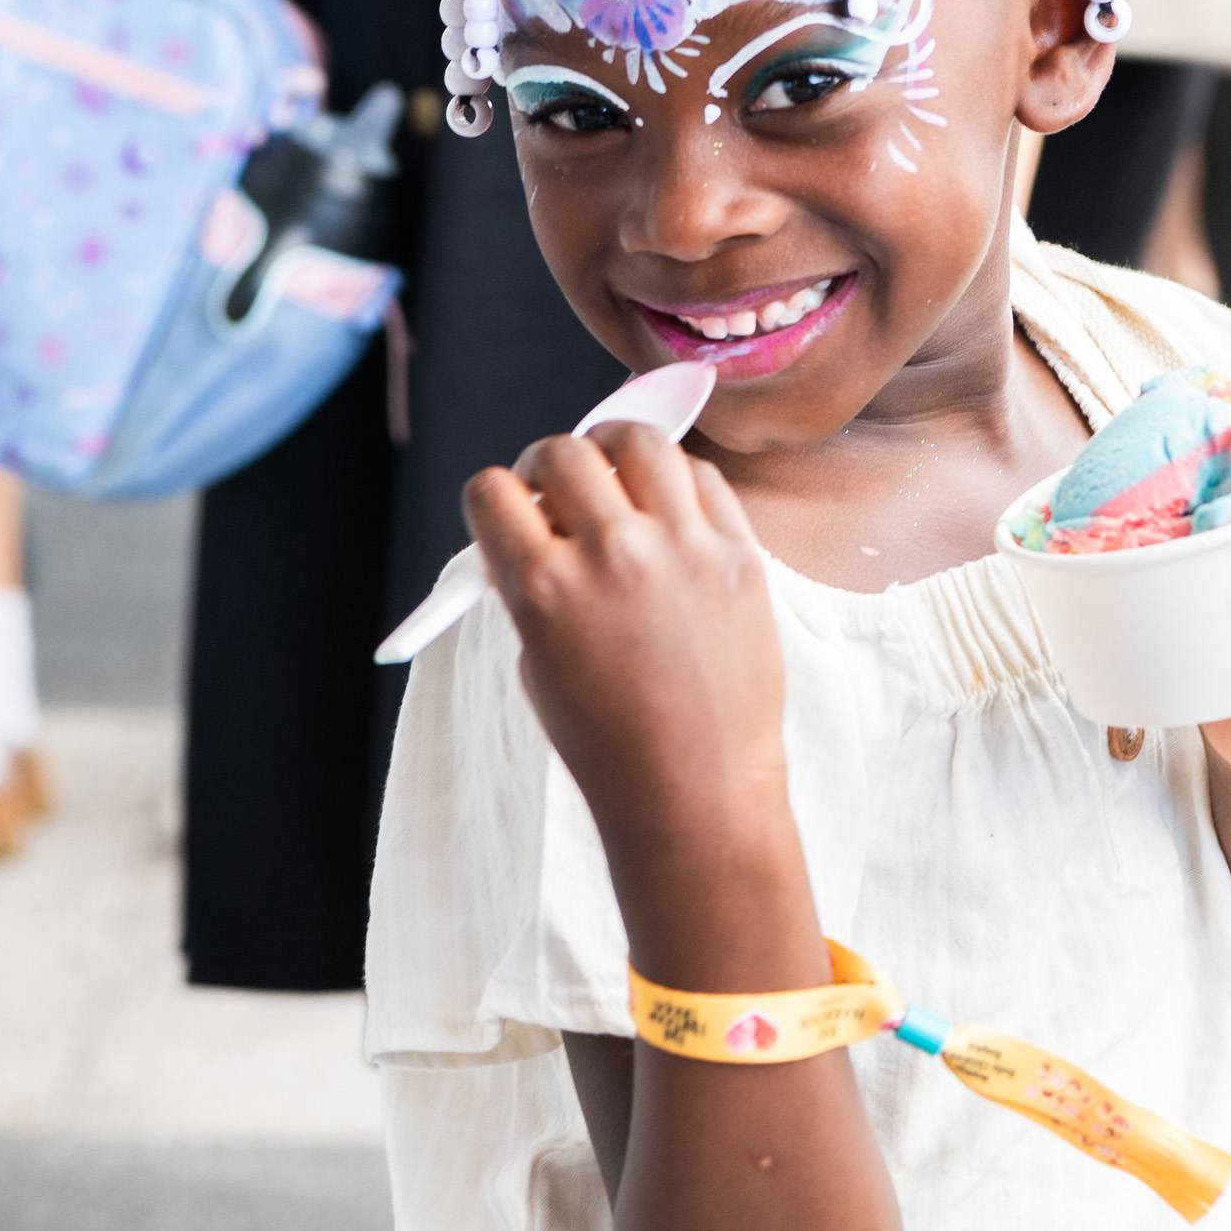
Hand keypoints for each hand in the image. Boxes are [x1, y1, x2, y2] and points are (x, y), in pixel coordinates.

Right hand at [463, 424, 791, 846]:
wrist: (697, 790)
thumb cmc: (610, 741)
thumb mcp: (539, 663)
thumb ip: (533, 584)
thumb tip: (539, 525)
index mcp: (544, 587)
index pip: (492, 492)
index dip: (493, 500)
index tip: (508, 510)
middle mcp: (611, 554)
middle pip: (562, 452)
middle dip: (547, 466)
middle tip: (557, 490)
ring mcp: (682, 548)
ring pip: (637, 441)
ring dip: (612, 451)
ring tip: (615, 479)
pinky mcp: (739, 553)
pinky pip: (701, 476)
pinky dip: (675, 481)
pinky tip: (668, 511)